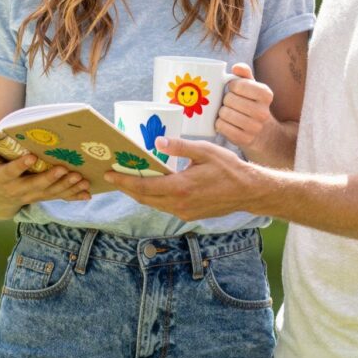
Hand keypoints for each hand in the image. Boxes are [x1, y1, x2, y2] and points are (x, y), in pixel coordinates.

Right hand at [0, 134, 88, 219]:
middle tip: (63, 168)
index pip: (11, 172)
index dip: (20, 166)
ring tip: (80, 177)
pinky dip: (73, 195)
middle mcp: (18, 190)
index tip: (31, 157)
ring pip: (50, 192)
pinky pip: (59, 197)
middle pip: (35, 185)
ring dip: (66, 186)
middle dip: (50, 177)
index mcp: (2, 179)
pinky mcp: (43, 197)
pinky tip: (87, 192)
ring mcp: (32, 196)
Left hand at [105, 136, 268, 221]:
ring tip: (128, 180)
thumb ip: (179, 146)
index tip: (109, 175)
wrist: (249, 191)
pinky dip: (153, 197)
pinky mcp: (189, 215)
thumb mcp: (205, 151)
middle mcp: (179, 204)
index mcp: (180, 187)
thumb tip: (156, 142)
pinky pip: (164, 206)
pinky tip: (151, 187)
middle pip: (144, 198)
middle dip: (127, 187)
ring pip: (153, 204)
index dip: (124, 181)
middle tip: (113, 176)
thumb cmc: (229, 168)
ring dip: (139, 193)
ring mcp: (184, 212)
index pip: (144, 186)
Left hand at [216, 63, 277, 152]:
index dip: (230, 86)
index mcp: (266, 94)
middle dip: (225, 100)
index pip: (237, 85)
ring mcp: (255, 127)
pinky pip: (222, 127)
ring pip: (224, 113)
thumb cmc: (253, 104)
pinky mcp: (245, 140)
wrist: (263, 133)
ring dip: (221, 112)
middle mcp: (263, 112)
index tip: (234, 90)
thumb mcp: (253, 87)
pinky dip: (219, 124)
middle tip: (230, 104)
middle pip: (229, 99)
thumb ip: (244, 73)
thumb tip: (236, 67)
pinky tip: (225, 123)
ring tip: (227, 113)